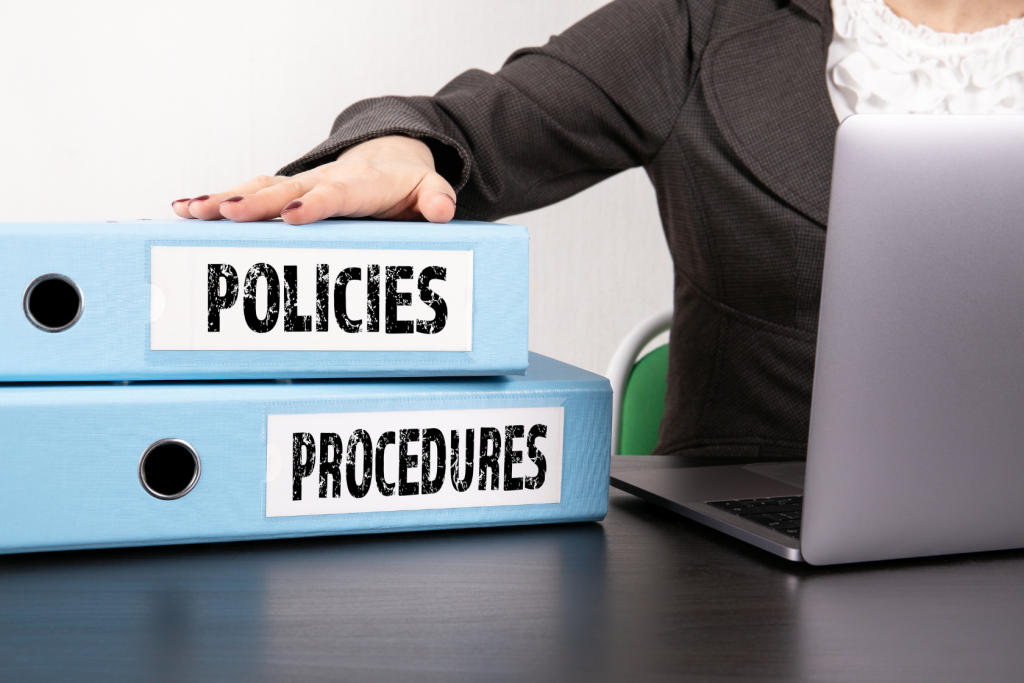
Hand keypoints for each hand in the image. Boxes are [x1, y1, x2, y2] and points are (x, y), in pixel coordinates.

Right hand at [171, 136, 456, 224]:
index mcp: (358, 185)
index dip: (315, 203)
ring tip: (190, 210)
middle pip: (284, 190)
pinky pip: (247, 193)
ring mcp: (298, 185)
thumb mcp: (429, 190)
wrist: (390, 157)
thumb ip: (436, 199)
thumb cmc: (406, 185)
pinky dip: (216, 199)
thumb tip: (442, 209)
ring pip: (257, 188)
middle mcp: (321, 181)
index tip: (294, 213)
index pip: (334, 194)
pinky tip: (183, 209)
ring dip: (224, 199)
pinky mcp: (284, 192)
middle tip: (225, 213)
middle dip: (255, 203)